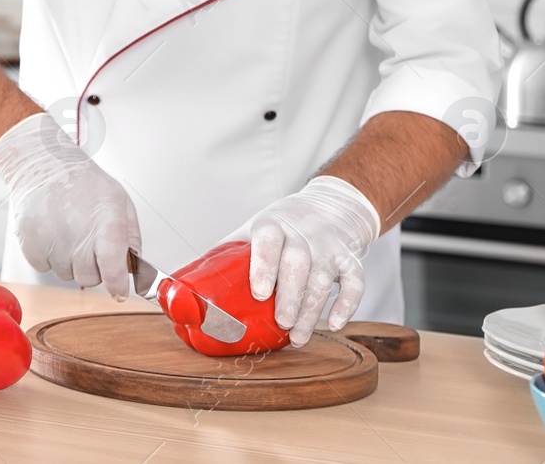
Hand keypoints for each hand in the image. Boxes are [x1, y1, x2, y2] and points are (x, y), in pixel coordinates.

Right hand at [0, 113, 141, 301]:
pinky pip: (44, 267)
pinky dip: (48, 255)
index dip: (117, 284)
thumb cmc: (83, 183)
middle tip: (87, 240)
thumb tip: (138, 275)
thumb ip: (132, 239)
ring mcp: (51, 240)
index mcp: (105, 222)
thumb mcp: (120, 202)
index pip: (113, 268)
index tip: (118, 290)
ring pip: (66, 274)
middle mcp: (78, 233)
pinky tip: (51, 232)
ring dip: (69, 260)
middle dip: (92, 266)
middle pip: (89, 278)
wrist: (43, 165)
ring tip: (67, 230)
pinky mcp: (30, 244)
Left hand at [233, 175, 379, 346]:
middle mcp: (303, 234)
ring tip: (297, 337)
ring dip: (311, 311)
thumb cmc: (282, 226)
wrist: (330, 207)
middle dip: (290, 296)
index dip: (264, 265)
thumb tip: (189, 285)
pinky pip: (355, 281)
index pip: (268, 240)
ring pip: (323, 279)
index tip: (259, 292)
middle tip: (280, 322)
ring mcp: (329, 247)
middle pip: (298, 264)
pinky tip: (335, 324)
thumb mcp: (253, 230)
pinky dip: (347, 304)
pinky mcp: (350, 259)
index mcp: (273, 224)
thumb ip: (229, 254)